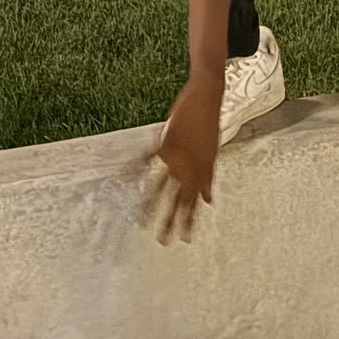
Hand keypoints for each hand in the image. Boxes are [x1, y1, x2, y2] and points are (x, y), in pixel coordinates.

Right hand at [145, 76, 221, 243]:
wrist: (206, 96)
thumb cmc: (209, 123)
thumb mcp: (212, 154)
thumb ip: (207, 179)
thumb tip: (209, 200)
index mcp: (203, 171)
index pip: (195, 203)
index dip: (190, 222)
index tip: (185, 240)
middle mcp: (190, 168)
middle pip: (179, 201)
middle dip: (171, 222)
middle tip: (164, 242)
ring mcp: (176, 158)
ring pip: (161, 187)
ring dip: (152, 205)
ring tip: (142, 222)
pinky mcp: (164, 144)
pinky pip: (147, 160)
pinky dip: (135, 169)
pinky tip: (125, 177)